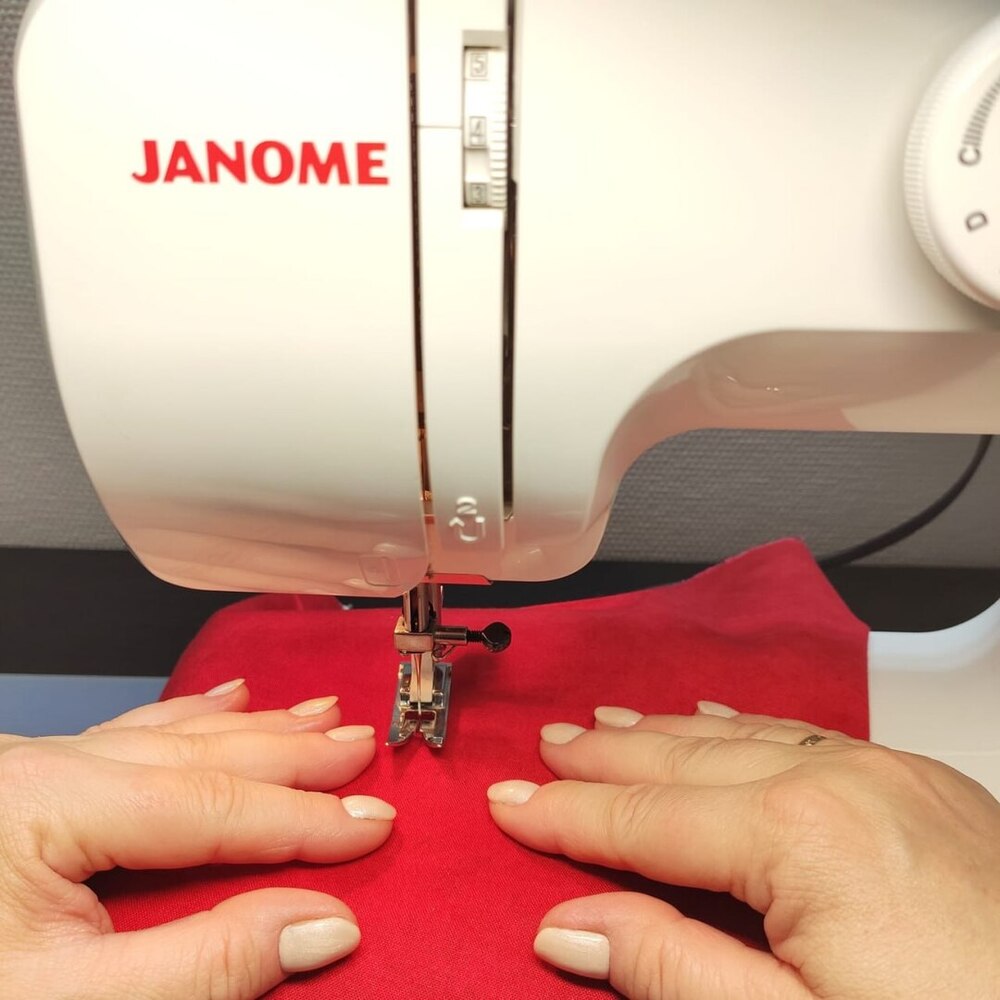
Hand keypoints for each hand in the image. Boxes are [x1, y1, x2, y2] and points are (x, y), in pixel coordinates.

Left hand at [0, 679, 394, 998]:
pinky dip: (188, 721)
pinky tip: (217, 703)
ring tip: (313, 716)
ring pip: (169, 734)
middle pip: (199, 753)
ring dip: (251, 729)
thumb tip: (319, 928)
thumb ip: (202, 968)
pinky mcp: (24, 787)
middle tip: (360, 748)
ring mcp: (29, 771)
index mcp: (48, 802)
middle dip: (290, 753)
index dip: (303, 820)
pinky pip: (130, 736)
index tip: (371, 825)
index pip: (213, 808)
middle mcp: (40, 768)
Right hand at [487, 703, 999, 998]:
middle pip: (688, 760)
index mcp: (801, 834)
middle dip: (609, 757)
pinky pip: (809, 735)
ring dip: (669, 733)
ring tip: (611, 724)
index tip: (510, 802)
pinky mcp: (932, 786)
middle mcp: (843, 780)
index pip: (646, 819)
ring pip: (746, 735)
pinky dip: (746, 727)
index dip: (567, 815)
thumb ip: (675, 971)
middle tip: (550, 747)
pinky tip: (719, 718)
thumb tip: (568, 927)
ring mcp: (894, 774)